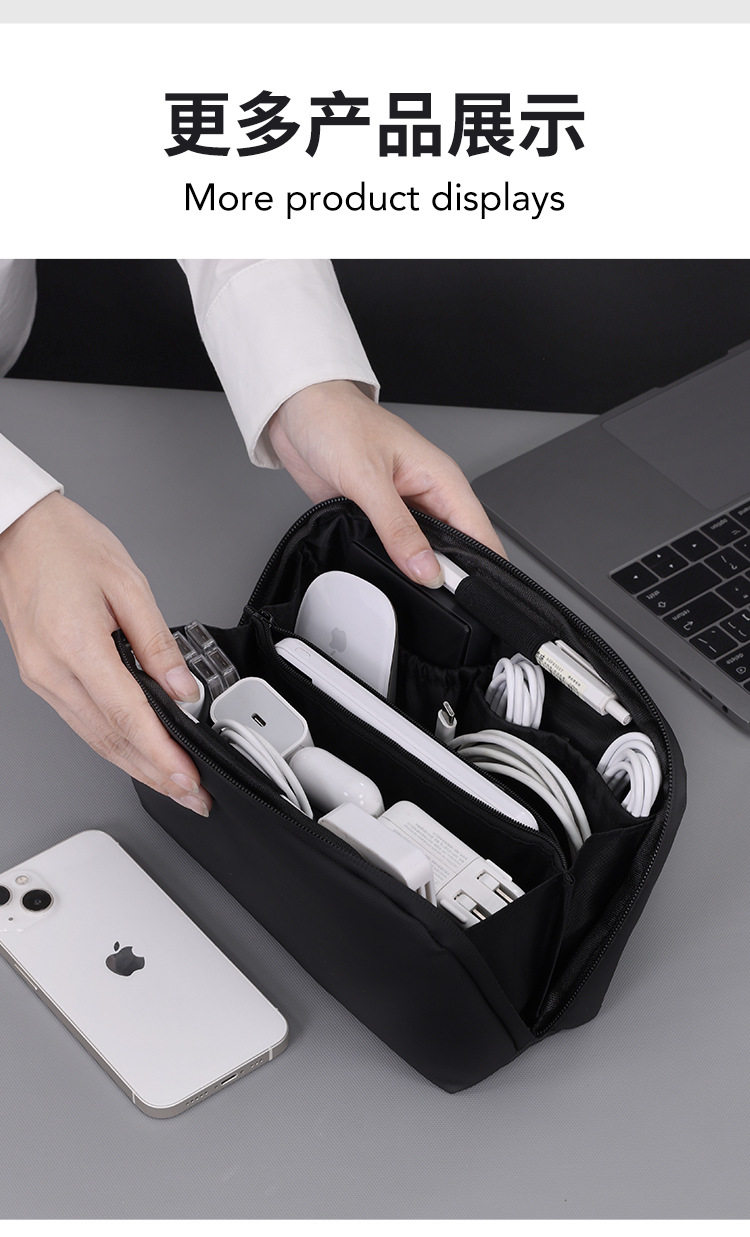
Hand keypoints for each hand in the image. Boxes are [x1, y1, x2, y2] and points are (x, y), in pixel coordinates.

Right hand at [0, 493, 210, 815]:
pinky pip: (81, 721)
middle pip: (110, 740)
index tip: (188, 778)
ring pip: (95, 738)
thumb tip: (182, 688)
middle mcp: (52, 671)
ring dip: (136, 765)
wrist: (17, 529)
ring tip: (173, 782)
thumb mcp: (128, 584)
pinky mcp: (41, 676)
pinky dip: (113, 744)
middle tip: (192, 794)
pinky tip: (137, 751)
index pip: (128, 716)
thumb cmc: (64, 544)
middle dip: (155, 774)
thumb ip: (158, 643)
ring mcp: (42, 678)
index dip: (162, 754)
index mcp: (76, 645)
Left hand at [268, 380, 505, 585]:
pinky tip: (383, 574)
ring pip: (423, 554)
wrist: (296, 411)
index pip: (479, 532)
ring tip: (408, 587)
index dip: (481, 568)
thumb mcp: (368, 478)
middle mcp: (426, 497)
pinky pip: (392, 552)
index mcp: (441, 479)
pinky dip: (390, 565)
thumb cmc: (337, 422)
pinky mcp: (376, 520)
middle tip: (434, 599)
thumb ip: (398, 528)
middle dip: (449, 577)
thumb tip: (426, 569)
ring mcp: (401, 510)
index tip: (466, 597)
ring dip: (416, 572)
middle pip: (456, 549)